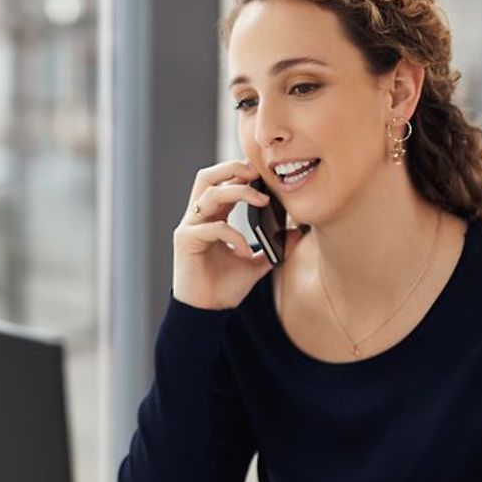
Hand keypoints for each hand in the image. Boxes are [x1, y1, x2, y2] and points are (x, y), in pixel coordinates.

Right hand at [172, 159, 274, 309]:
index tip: (266, 175)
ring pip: (209, 193)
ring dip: (238, 192)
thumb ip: (271, 247)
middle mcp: (197, 218)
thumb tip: (296, 233)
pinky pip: (212, 228)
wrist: (206, 313)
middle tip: (257, 173)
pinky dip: (234, 235)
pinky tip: (246, 251)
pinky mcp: (185, 242)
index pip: (222, 183)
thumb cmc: (223, 288)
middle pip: (207, 176)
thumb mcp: (255, 264)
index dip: (241, 172)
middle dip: (232, 168)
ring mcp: (189, 228)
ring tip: (262, 201)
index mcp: (212, 218)